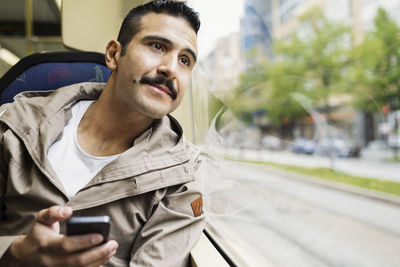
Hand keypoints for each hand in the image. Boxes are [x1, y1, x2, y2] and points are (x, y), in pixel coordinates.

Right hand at [1, 206, 117, 266]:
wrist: (25, 256)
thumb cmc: (38, 235)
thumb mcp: (41, 219)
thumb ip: (54, 212)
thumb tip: (69, 211)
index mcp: (46, 245)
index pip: (66, 245)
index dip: (84, 241)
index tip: (100, 235)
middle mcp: (51, 260)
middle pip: (77, 261)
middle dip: (98, 253)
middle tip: (113, 244)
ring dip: (100, 260)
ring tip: (112, 249)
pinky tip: (104, 258)